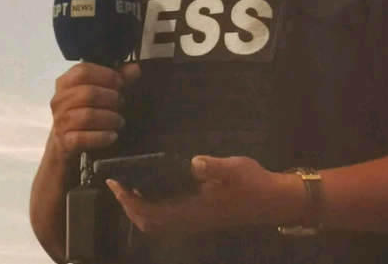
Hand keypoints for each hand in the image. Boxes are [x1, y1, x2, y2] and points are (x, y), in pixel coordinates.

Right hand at [50, 62, 140, 160]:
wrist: (67, 141)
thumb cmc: (86, 110)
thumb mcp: (100, 91)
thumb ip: (116, 79)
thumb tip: (135, 68)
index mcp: (66, 83)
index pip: (83, 71)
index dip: (106, 76)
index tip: (120, 83)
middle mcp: (60, 100)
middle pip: (88, 94)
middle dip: (112, 99)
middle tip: (121, 104)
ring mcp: (60, 121)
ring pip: (88, 116)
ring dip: (110, 119)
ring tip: (119, 121)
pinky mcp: (65, 141)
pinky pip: (83, 138)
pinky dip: (102, 137)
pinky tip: (112, 135)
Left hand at [106, 156, 302, 235]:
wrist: (270, 201)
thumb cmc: (252, 184)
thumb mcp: (234, 170)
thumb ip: (212, 167)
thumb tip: (193, 162)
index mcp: (191, 211)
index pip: (150, 211)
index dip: (129, 200)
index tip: (116, 182)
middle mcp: (187, 221)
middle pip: (147, 222)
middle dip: (128, 206)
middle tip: (118, 184)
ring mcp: (192, 222)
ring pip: (155, 224)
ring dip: (139, 209)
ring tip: (131, 188)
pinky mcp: (197, 219)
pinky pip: (165, 221)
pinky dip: (152, 209)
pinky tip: (155, 192)